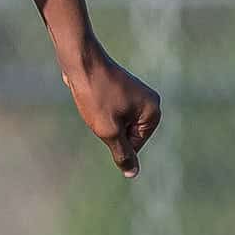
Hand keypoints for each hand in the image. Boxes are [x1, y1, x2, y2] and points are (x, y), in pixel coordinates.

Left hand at [61, 43, 161, 176]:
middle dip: (111, 130)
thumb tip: (132, 173)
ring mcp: (137, 94)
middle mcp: (150, 102)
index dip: (115, 140)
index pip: (134, 146)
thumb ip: (122, 154)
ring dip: (104, 121)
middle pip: (128, 135)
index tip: (107, 119)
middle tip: (101, 111)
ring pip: (118, 124)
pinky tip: (95, 97)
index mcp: (153, 111)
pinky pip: (112, 112)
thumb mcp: (109, 131)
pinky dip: (101, 111)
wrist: (81, 62)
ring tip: (97, 103)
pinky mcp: (123, 90)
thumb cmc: (96, 95)